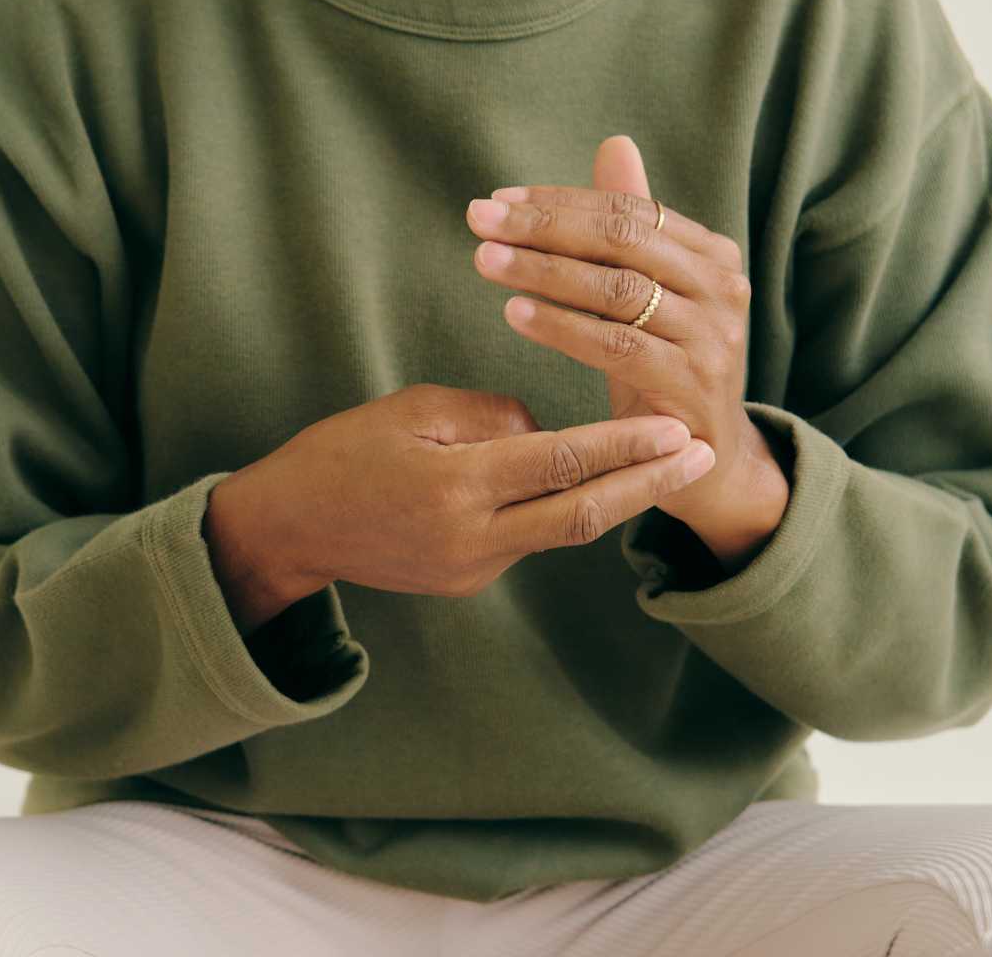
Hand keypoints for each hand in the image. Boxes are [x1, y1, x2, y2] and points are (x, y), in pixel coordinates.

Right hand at [204, 383, 715, 632]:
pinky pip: (529, 536)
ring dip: (618, 496)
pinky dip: (563, 505)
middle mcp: (472, 538)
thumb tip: (544, 429)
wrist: (287, 529)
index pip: (559, 462)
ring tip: (670, 463)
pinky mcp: (468, 581)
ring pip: (562, 528)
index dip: (624, 445)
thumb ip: (488, 418)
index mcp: (455, 488)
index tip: (675, 426)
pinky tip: (594, 478)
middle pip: (582, 513)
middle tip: (703, 453)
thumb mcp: (411, 411)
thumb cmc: (342, 453)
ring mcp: (472, 568)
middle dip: (649, 484)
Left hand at [462, 136, 788, 566]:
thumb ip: (632, 224)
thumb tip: (615, 144)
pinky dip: (562, 326)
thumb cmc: (667, 368)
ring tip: (484, 261)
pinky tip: (514, 313)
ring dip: (543, 271)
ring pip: (617, 290)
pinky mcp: (692, 386)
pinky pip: (616, 346)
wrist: (707, 462)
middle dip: (544, 226)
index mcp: (713, 255)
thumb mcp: (648, 294)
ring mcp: (712, 338)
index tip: (498, 200)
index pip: (630, 210)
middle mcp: (722, 288)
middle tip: (478, 218)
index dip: (560, 201)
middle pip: (623, 241)